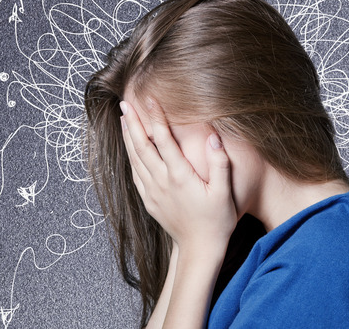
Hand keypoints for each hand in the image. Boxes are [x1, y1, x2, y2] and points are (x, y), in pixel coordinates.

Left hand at [120, 100, 236, 252]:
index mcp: (180, 176)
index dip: (156, 117)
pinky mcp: (149, 200)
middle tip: (125, 103)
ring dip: (128, 137)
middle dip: (133, 122)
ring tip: (124, 118)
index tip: (149, 99)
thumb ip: (219, 163)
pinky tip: (129, 147)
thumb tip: (213, 136)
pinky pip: (135, 174)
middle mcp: (161, 182)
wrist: (199, 249)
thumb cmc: (217, 221)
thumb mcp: (224, 193)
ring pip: (135, 158)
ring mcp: (152, 192)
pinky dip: (130, 156)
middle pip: (142, 146)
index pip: (164, 140)